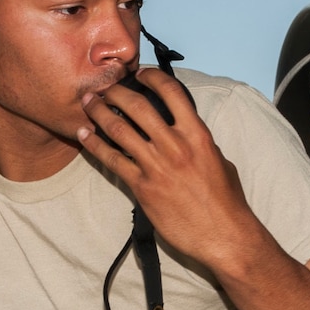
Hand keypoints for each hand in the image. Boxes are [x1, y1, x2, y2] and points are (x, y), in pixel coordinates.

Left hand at [77, 68, 264, 274]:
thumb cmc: (226, 201)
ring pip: (118, 129)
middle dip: (115, 91)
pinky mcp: (142, 187)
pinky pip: (112, 160)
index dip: (151, 77)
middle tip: (104, 87)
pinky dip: (94, 144)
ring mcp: (156, 166)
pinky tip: (84, 134)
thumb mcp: (218, 160)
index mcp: (197, 134)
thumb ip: (198, 142)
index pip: (171, 92)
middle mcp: (174, 145)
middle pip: (136, 105)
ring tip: (88, 103)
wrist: (224, 235)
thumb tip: (183, 133)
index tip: (140, 74)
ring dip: (99, 112)